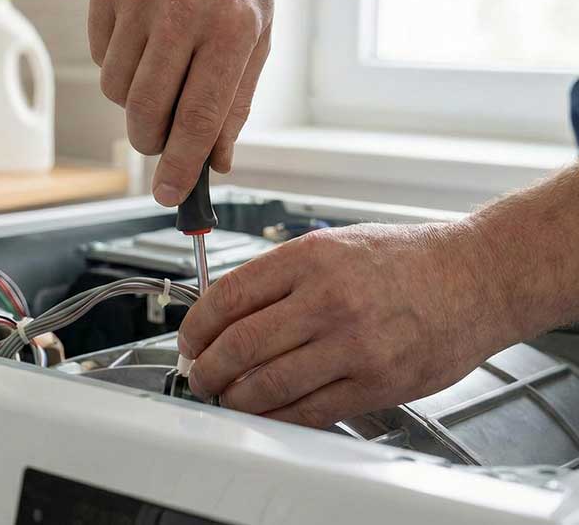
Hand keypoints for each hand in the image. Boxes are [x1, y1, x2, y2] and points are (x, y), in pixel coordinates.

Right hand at [89, 0, 273, 206]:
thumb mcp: (258, 33)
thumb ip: (235, 101)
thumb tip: (215, 162)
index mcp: (234, 26)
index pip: (199, 115)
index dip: (181, 165)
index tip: (168, 194)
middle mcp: (185, 9)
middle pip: (147, 110)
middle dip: (149, 140)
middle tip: (158, 137)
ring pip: (117, 89)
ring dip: (133, 100)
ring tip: (159, 70)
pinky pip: (101, 56)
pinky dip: (118, 63)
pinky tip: (143, 36)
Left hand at [177, 222, 524, 427]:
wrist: (474, 276)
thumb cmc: (405, 259)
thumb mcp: (333, 244)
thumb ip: (280, 276)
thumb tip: (227, 309)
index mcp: (308, 258)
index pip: (228, 296)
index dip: (195, 326)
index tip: (188, 339)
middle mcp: (326, 300)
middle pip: (238, 345)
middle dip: (206, 369)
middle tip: (199, 375)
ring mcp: (351, 344)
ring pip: (266, 385)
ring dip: (234, 398)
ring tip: (226, 397)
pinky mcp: (375, 382)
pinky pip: (308, 411)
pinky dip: (276, 418)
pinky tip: (265, 414)